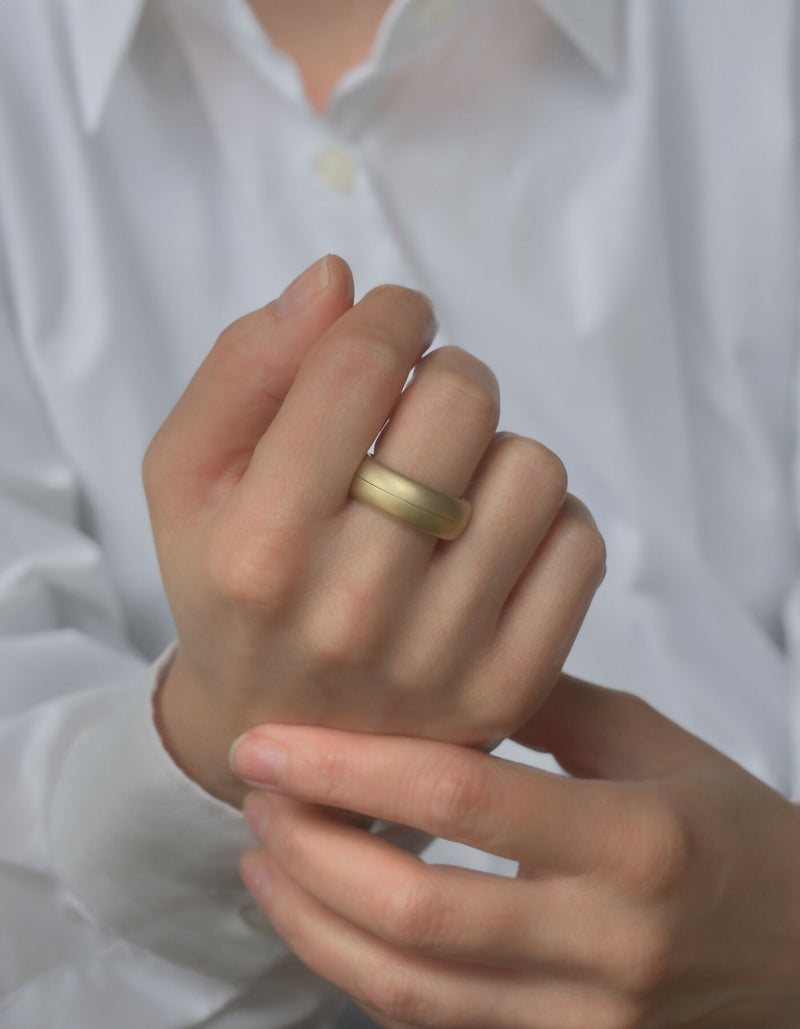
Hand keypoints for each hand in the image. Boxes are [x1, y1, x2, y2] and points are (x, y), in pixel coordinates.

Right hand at [145, 255, 604, 804]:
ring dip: (494, 451)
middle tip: (421, 405)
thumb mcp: (187, 477)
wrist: (281, 735)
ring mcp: (443, 656)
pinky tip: (489, 538)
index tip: (396, 320)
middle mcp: (354, 608)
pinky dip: (545, 519)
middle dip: (446, 374)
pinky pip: (582, 544)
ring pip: (533, 468)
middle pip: (461, 402)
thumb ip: (244, 368)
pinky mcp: (512, 685)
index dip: (392, 313)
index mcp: (260, 547)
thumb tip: (338, 282)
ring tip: (448, 485)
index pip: (360, 367)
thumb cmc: (230, 585)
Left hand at [233, 676, 799, 1027]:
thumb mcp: (656, 744)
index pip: (465, 798)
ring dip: (311, 922)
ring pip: (407, 989)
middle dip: (309, 848)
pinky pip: (432, 1025)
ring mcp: (583, 1018)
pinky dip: (356, 972)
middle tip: (254, 793)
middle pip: (415, 908)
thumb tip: (437, 662)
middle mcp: (606, 942)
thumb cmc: (733, 835)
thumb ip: (548, 701)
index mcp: (636, 839)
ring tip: (261, 857)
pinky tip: (319, 916)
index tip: (272, 742)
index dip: (352, 767)